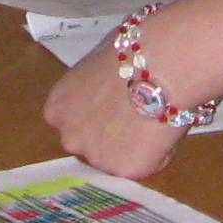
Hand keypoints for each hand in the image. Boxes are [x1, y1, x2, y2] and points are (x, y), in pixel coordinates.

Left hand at [45, 43, 186, 181]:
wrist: (160, 64)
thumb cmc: (132, 51)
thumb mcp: (97, 63)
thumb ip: (94, 86)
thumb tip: (108, 85)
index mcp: (57, 108)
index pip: (73, 123)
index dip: (97, 117)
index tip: (115, 108)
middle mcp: (69, 137)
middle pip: (89, 146)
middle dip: (110, 137)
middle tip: (137, 118)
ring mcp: (96, 158)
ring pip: (117, 160)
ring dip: (133, 148)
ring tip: (155, 121)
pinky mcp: (125, 171)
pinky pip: (145, 166)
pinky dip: (157, 154)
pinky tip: (164, 129)